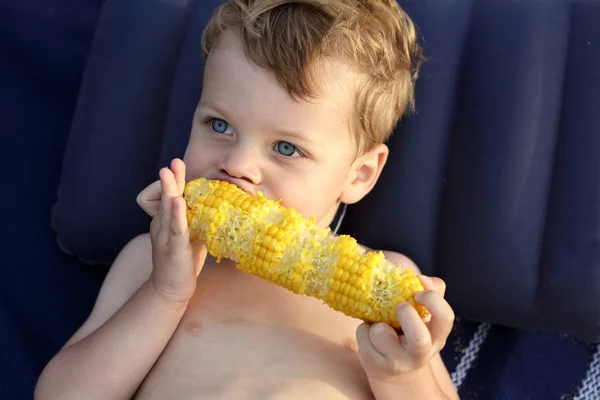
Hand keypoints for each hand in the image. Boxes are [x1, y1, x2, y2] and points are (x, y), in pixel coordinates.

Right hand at [137, 158, 205, 304]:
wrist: (170, 290)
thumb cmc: (182, 261)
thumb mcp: (189, 235)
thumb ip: (195, 219)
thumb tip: (213, 204)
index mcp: (165, 222)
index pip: (168, 197)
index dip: (173, 182)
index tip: (177, 166)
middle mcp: (161, 226)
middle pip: (165, 198)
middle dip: (170, 179)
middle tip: (173, 162)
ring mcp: (165, 237)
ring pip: (166, 210)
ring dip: (169, 191)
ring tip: (169, 174)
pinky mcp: (173, 249)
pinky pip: (175, 229)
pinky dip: (176, 215)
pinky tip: (178, 202)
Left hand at [356, 276, 453, 379]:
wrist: (392, 371)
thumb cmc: (408, 332)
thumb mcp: (422, 316)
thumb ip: (428, 292)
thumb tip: (422, 278)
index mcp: (436, 335)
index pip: (445, 318)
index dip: (432, 301)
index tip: (417, 292)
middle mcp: (422, 353)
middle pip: (419, 338)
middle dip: (405, 315)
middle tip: (398, 307)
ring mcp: (398, 362)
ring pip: (380, 332)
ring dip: (375, 321)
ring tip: (379, 326)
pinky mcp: (376, 365)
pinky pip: (363, 335)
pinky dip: (363, 329)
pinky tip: (370, 337)